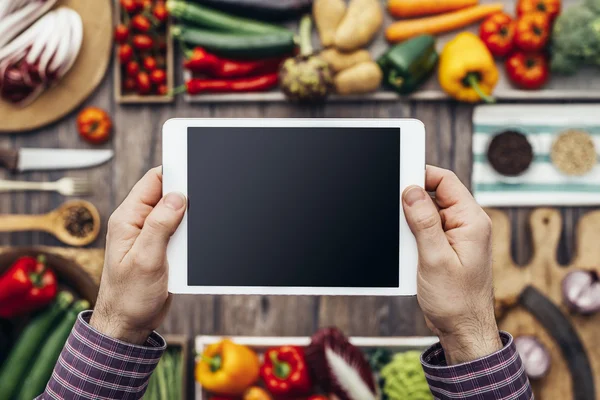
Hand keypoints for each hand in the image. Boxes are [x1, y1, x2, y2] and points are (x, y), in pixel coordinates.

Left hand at [90, 167, 185, 344]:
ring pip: (178, 216)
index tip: (195, 171)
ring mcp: (150, 237)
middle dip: (186, 200)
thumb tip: (177, 197)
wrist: (128, 326)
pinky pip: (180, 235)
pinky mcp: (161, 250)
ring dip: (189, 224)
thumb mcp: (146, 259)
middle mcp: (138, 224)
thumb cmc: (128, 297)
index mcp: (128, 219)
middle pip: (168, 196)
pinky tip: (191, 250)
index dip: (174, 174)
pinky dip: (189, 239)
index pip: (152, 182)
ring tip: (190, 241)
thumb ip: (160, 225)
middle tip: (201, 209)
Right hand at [402, 166, 501, 363]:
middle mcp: (467, 225)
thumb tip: (411, 191)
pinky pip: (427, 231)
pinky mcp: (448, 248)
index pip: (446, 181)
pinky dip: (414, 238)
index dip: (421, 176)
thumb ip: (424, 222)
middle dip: (413, 203)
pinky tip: (411, 254)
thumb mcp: (435, 259)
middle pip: (435, 195)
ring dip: (412, 224)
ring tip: (411, 247)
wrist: (463, 330)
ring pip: (428, 214)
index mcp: (471, 221)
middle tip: (398, 217)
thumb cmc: (456, 301)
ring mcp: (458, 237)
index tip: (399, 178)